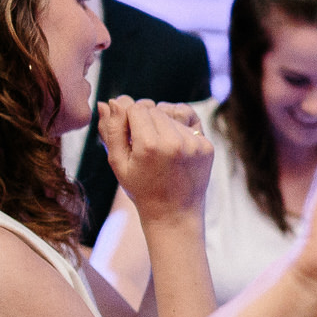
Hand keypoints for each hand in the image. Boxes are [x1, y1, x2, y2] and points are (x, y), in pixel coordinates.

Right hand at [98, 97, 211, 221]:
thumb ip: (112, 130)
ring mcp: (194, 144)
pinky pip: (189, 123)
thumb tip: (108, 102)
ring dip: (163, 126)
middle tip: (143, 144)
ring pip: (172, 115)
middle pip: (155, 109)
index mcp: (149, 145)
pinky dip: (179, 131)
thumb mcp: (118, 163)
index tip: (129, 136)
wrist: (175, 214)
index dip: (129, 119)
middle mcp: (175, 142)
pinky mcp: (207, 146)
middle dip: (146, 121)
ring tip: (159, 150)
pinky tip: (174, 150)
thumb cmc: (142, 190)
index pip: (136, 108)